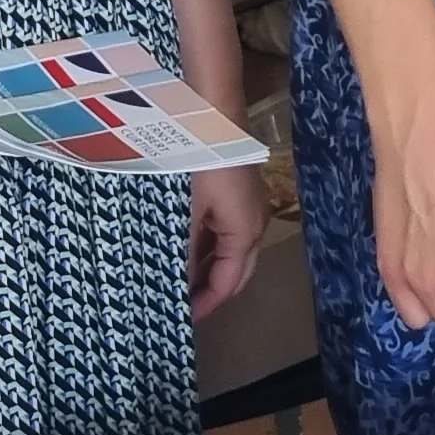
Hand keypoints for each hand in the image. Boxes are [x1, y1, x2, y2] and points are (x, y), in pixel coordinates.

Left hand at [189, 163, 270, 321]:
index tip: (182, 321)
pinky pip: (229, 233)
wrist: (213, 113)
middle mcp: (255, 223)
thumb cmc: (200, 164)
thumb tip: (179, 287)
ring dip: (211, 270)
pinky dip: (211, 248)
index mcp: (246, 232)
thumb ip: (185, 252)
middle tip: (183, 307)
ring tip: (181, 282)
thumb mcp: (188, 212)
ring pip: (233, 252)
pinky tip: (188, 249)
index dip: (207, 305)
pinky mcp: (241, 193)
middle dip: (213, 292)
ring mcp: (251, 207)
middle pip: (238, 272)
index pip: (229, 283)